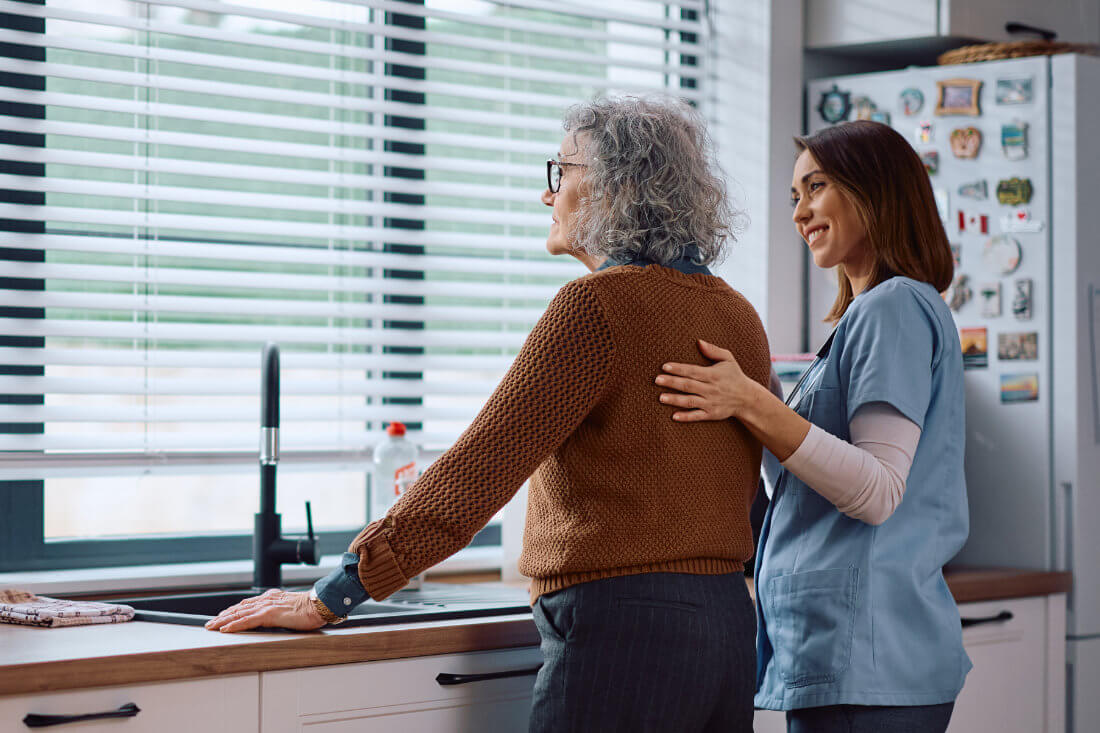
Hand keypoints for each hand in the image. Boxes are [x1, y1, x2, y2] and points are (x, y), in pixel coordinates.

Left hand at [205, 589, 325, 632]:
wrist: (319, 605)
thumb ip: (280, 612)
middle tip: (209, 624)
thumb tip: (276, 619)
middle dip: (222, 616)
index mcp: (271, 598)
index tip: (222, 616)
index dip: (232, 611)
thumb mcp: (291, 609)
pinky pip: (247, 621)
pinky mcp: (268, 614)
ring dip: (223, 621)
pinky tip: (225, 629)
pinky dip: (234, 625)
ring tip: (211, 627)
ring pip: (239, 614)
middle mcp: (266, 600)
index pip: (246, 605)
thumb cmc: (309, 609)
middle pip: (238, 608)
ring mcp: (266, 606)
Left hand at [655, 339, 755, 421]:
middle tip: (657, 380)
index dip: (678, 368)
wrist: (747, 398)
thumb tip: (698, 341)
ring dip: (675, 400)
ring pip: (690, 401)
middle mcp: (711, 389)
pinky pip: (697, 416)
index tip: (665, 366)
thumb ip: (713, 350)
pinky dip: (686, 417)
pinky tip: (674, 416)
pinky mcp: (711, 414)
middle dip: (672, 382)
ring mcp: (711, 402)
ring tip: (661, 397)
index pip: (693, 371)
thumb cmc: (734, 376)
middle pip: (688, 385)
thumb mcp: (728, 359)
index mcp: (713, 375)